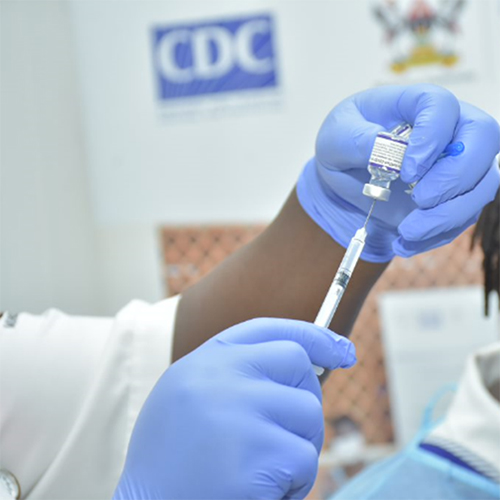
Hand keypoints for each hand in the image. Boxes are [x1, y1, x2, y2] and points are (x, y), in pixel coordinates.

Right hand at [113, 318, 355, 499]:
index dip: (313, 336)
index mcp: (204, 361)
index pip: (270, 330)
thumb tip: (308, 360)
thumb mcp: (191, 394)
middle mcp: (220, 378)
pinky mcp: (254, 460)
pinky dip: (292, 483)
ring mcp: (238, 416)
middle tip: (280, 434)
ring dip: (297, 446)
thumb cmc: (174, 456)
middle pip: (298, 365)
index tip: (342, 350)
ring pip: (308, 416)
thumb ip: (238, 372)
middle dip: (303, 398)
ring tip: (258, 468)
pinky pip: (303, 461)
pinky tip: (255, 490)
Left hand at [297, 84, 499, 260]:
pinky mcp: (454, 196)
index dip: (433, 138)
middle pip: (483, 140)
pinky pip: (462, 217)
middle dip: (455, 177)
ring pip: (481, 185)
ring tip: (407, 231)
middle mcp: (448, 128)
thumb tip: (383, 148)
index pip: (442, 107)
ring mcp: (457, 163)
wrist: (347, 177)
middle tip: (419, 199)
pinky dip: (435, 235)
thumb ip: (355, 139)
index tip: (407, 170)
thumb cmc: (345, 144)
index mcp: (416, 104)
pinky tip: (403, 242)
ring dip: (448, 215)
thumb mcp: (335, 137)